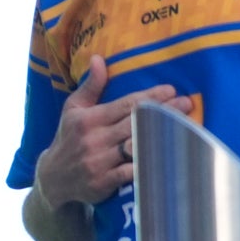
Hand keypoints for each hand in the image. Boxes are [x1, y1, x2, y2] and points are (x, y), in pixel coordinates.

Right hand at [32, 57, 181, 209]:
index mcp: (88, 119)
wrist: (52, 179)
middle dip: (164, 112)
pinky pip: (132, 172)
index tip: (170, 90)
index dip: (150, 96)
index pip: (125, 105)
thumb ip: (90, 86)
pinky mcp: (103, 182)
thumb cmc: (68, 139)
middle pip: (136, 123)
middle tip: (187, 104)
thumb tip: (98, 58)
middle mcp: (93, 139)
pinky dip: (150, 165)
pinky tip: (168, 157)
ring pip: (137, 146)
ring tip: (185, 127)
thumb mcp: (73, 110)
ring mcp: (98, 162)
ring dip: (162, 137)